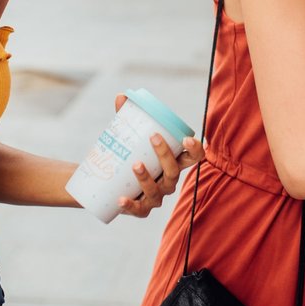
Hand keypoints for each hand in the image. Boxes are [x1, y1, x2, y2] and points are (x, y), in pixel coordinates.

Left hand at [111, 94, 204, 217]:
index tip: (186, 139)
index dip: (195, 150)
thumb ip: (127, 118)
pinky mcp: (141, 209)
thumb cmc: (129, 155)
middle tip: (153, 137)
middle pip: (174, 171)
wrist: (109, 184)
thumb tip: (121, 96)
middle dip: (166, 155)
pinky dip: (131, 205)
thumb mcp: (130, 137)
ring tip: (135, 164)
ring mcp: (156, 197)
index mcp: (173, 163)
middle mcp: (168, 181)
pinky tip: (121, 199)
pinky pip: (139, 209)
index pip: (194, 158)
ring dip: (147, 178)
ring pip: (157, 190)